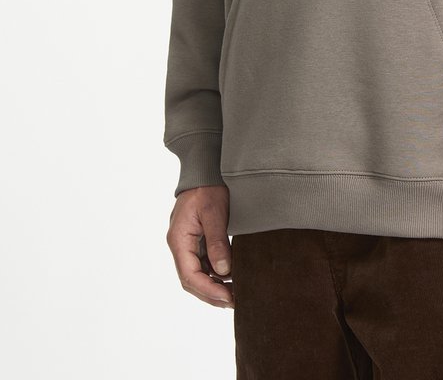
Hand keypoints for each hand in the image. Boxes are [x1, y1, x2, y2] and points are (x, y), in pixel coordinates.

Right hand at [166, 185, 233, 307]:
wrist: (205, 168)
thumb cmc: (208, 186)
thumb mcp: (214, 212)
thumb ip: (217, 242)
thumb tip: (223, 271)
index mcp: (178, 239)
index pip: (189, 276)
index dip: (208, 291)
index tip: (228, 298)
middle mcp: (180, 245)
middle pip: (191, 280)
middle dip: (211, 294)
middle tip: (234, 302)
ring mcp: (187, 243)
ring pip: (197, 274)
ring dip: (214, 287)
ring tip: (236, 294)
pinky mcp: (197, 240)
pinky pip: (203, 264)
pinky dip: (216, 275)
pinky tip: (231, 278)